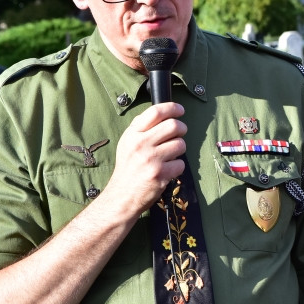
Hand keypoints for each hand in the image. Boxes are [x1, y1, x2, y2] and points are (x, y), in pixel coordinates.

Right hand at [101, 102, 187, 217]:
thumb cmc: (128, 168)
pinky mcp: (161, 174)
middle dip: (182, 128)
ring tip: (170, 155)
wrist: (122, 196)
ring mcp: (151, 160)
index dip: (172, 108)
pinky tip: (168, 169)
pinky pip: (180, 163)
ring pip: (180, 144)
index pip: (155, 112)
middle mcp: (141, 144)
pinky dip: (177, 166)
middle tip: (180, 133)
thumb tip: (160, 113)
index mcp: (132, 134)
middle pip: (173, 125)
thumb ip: (140, 128)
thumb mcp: (127, 143)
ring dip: (180, 148)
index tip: (180, 110)